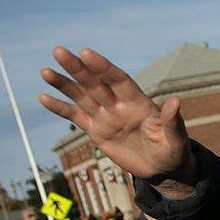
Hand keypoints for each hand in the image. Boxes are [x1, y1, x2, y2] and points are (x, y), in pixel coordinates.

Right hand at [40, 47, 195, 184]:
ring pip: (82, 97)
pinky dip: (60, 108)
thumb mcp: (176, 140)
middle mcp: (120, 106)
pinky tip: (44, 97)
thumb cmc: (174, 152)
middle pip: (96, 83)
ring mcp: (107, 117)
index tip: (87, 53)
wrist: (163, 169)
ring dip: (64, 84)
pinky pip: (76, 117)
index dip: (103, 67)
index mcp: (139, 103)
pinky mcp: (97, 131)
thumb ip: (172, 121)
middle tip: (59, 51)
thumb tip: (176, 101)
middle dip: (78, 68)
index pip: (119, 80)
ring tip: (46, 71)